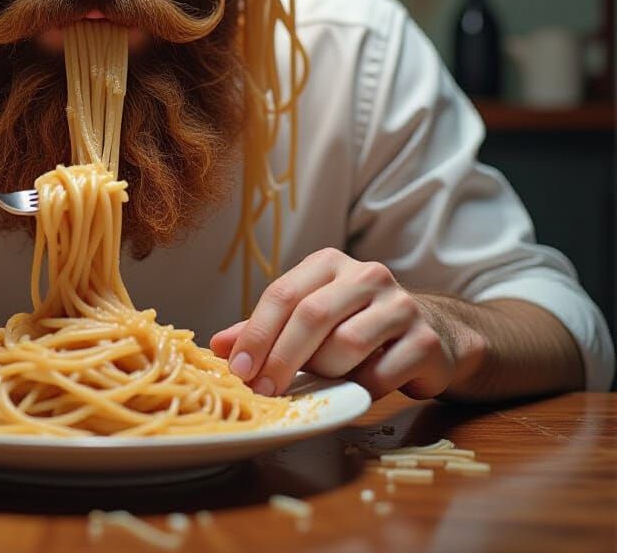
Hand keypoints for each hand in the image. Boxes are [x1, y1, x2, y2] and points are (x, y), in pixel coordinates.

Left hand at [209, 248, 482, 399]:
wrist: (433, 335)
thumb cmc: (357, 326)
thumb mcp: (308, 320)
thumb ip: (265, 330)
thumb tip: (218, 346)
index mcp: (329, 263)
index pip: (282, 294)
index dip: (256, 333)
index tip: (239, 369)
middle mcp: (365, 274)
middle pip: (311, 316)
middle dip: (281, 357)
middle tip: (263, 389)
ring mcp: (399, 304)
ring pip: (346, 344)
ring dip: (326, 371)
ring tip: (324, 379)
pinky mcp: (425, 339)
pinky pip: (380, 373)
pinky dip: (360, 388)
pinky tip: (358, 386)